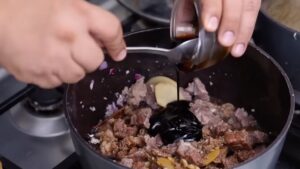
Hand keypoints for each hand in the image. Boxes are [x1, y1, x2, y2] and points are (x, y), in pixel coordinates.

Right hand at [0, 0, 125, 87]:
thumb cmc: (25, 5)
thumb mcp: (63, 1)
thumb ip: (87, 18)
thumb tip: (106, 40)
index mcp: (77, 14)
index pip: (112, 31)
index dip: (117, 44)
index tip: (118, 52)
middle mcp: (68, 37)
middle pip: (96, 61)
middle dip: (90, 57)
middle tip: (78, 50)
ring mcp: (53, 58)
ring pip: (78, 75)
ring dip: (73, 68)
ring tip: (58, 54)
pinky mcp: (39, 75)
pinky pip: (58, 82)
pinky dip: (55, 75)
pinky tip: (45, 60)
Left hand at [174, 0, 260, 56]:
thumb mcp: (184, 2)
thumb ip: (184, 15)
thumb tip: (184, 34)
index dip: (212, 9)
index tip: (210, 26)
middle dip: (231, 21)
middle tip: (226, 41)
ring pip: (250, 4)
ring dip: (244, 28)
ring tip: (237, 48)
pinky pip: (255, 8)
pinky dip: (249, 27)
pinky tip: (242, 42)